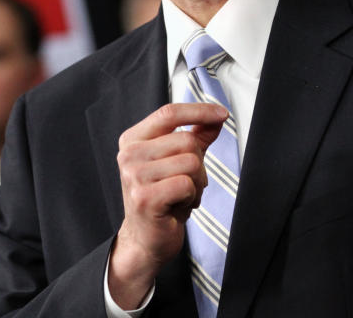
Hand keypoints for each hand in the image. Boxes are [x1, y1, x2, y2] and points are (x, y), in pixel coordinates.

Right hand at [108, 102, 227, 308]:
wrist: (145, 240)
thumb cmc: (163, 199)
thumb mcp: (179, 162)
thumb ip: (196, 136)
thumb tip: (217, 117)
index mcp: (133, 140)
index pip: (169, 112)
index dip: (199, 110)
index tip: (222, 114)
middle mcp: (129, 154)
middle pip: (187, 141)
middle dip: (199, 165)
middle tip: (186, 185)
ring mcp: (134, 176)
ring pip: (191, 162)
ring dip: (197, 184)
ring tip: (180, 196)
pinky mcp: (145, 198)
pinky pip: (187, 184)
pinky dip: (192, 197)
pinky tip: (177, 207)